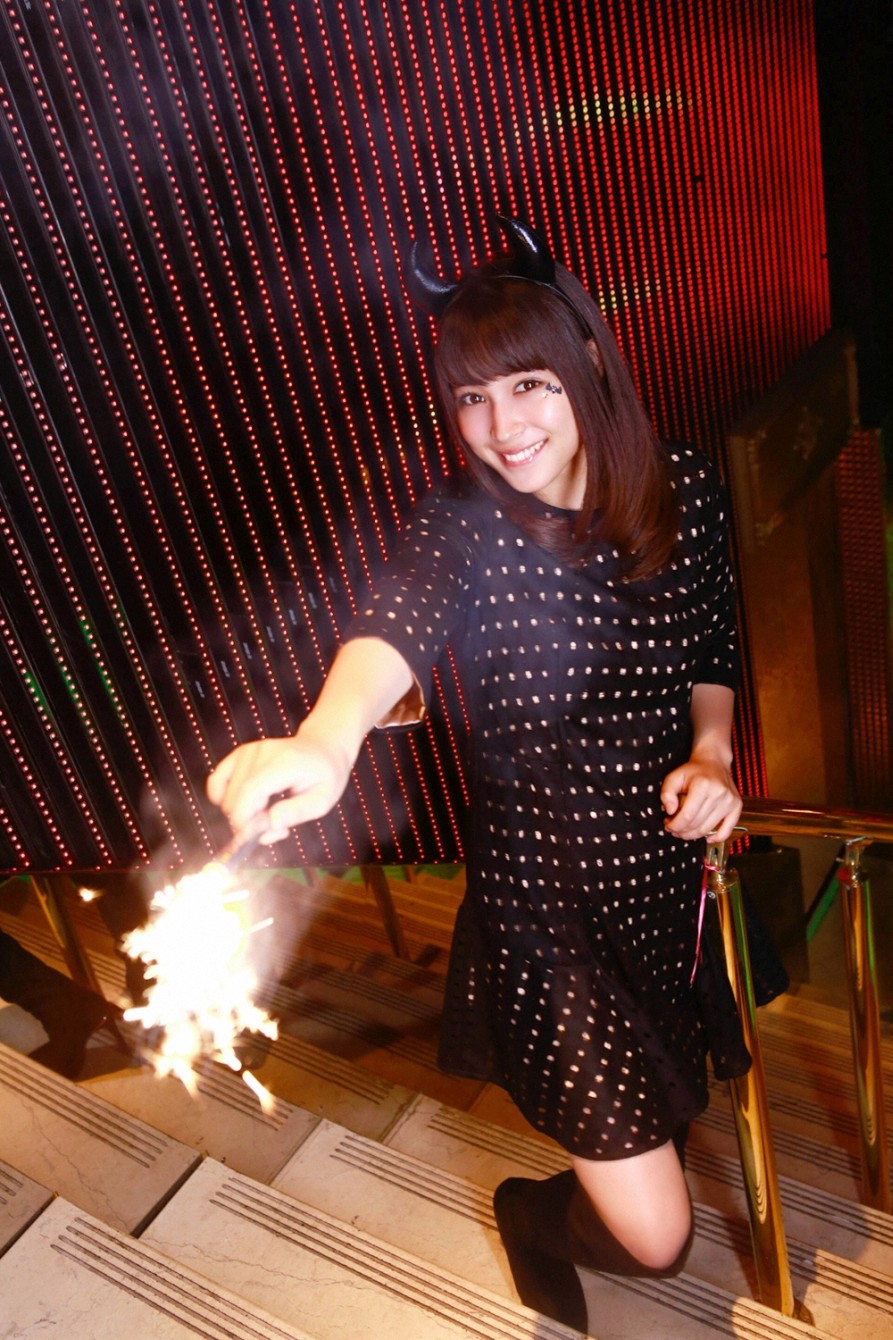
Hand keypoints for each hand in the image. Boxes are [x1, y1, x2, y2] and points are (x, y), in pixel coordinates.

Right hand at [206, 727, 353, 844]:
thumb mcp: (323, 799)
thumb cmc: (325, 776)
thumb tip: (270, 825)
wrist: (322, 747)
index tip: (252, 838)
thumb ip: (297, 812)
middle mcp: (263, 752)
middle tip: (269, 828)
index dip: (245, 819)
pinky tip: (242, 806)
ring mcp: (249, 750)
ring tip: (265, 814)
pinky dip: (221, 798)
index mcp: (285, 762)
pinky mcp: (240, 753)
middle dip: (244, 821)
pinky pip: (216, 780)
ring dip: (238, 813)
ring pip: (225, 793)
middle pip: (236, 794)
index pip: (251, 791)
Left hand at [660, 752, 741, 842]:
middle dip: (681, 831)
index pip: (688, 815)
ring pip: (708, 829)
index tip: (668, 825)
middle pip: (697, 824)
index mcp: (703, 785)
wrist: (714, 762)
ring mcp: (730, 801)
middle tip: (673, 829)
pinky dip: (716, 838)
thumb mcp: (674, 776)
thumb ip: (667, 793)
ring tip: (683, 830)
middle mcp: (719, 793)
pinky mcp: (736, 806)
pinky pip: (727, 830)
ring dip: (693, 835)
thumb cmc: (693, 771)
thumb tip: (670, 811)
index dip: (675, 825)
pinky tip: (706, 838)